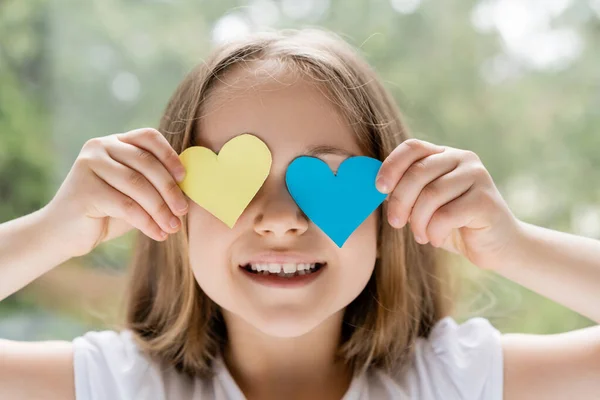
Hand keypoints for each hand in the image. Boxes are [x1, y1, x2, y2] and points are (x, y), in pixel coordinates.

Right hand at [43, 128, 188, 257]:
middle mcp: (100, 147)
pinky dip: (146, 221)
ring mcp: (89, 165)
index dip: (169, 155)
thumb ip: (155, 184)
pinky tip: (157, 234)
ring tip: (172, 227)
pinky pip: (126, 205)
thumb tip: (190, 187)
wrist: (64, 234)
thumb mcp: (135, 193)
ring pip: (137, 185)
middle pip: (146, 163)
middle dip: (169, 190)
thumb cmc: (106, 212)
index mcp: (115, 142)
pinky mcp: (85, 189)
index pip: (148, 137)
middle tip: (182, 212)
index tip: (184, 177)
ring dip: (160, 209)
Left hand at [375, 138, 521, 270]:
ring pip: (430, 195)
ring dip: (418, 222)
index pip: (412, 147)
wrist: (497, 246)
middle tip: (396, 223)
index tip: (379, 189)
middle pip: (417, 172)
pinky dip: (434, 232)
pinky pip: (446, 215)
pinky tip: (437, 239)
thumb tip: (378, 188)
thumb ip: (406, 192)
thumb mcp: (425, 205)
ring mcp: (477, 177)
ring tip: (421, 235)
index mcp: (445, 155)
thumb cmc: (455, 225)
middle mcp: (463, 159)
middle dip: (400, 201)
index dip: (391, 166)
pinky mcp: (485, 200)